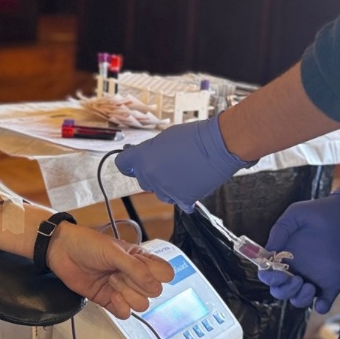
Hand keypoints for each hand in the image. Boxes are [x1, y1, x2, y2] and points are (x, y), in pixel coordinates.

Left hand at [46, 224, 175, 318]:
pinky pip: (125, 314)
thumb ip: (136, 269)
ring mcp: (123, 289)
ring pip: (141, 305)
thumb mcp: (114, 251)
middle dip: (138, 285)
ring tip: (111, 281)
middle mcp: (135, 275)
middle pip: (154, 292)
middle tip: (118, 272)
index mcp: (141, 259)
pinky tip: (112, 296)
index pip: (165, 273)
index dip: (157, 275)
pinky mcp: (109, 300)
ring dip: (128, 295)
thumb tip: (155, 287)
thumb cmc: (88, 244)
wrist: (62, 252)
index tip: (142, 269)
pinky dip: (121, 307)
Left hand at [114, 116, 254, 212]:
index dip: (127, 164)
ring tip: (182, 172)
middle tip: (167, 164)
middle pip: (142, 180)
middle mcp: (149, 176)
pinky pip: (178, 201)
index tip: (131, 164)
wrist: (218, 146)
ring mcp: (165, 190)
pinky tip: (190, 184)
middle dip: (150, 173)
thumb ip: (150, 151)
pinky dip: (183, 195)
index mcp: (142, 158)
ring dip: (166, 185)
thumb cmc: (193, 137)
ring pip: (159, 192)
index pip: (122, 164)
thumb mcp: (164, 138)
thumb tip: (145, 157)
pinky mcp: (182, 199)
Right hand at [256, 190, 339, 313]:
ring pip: (297, 300)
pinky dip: (320, 306)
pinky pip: (323, 303)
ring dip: (298, 298)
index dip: (268, 277)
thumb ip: (279, 230)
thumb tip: (267, 251)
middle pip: (279, 291)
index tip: (276, 273)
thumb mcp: (296, 214)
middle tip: (296, 279)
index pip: (268, 274)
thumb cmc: (321, 212)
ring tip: (309, 285)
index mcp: (284, 255)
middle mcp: (296, 269)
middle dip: (282, 290)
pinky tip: (321, 300)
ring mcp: (314, 278)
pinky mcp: (332, 284)